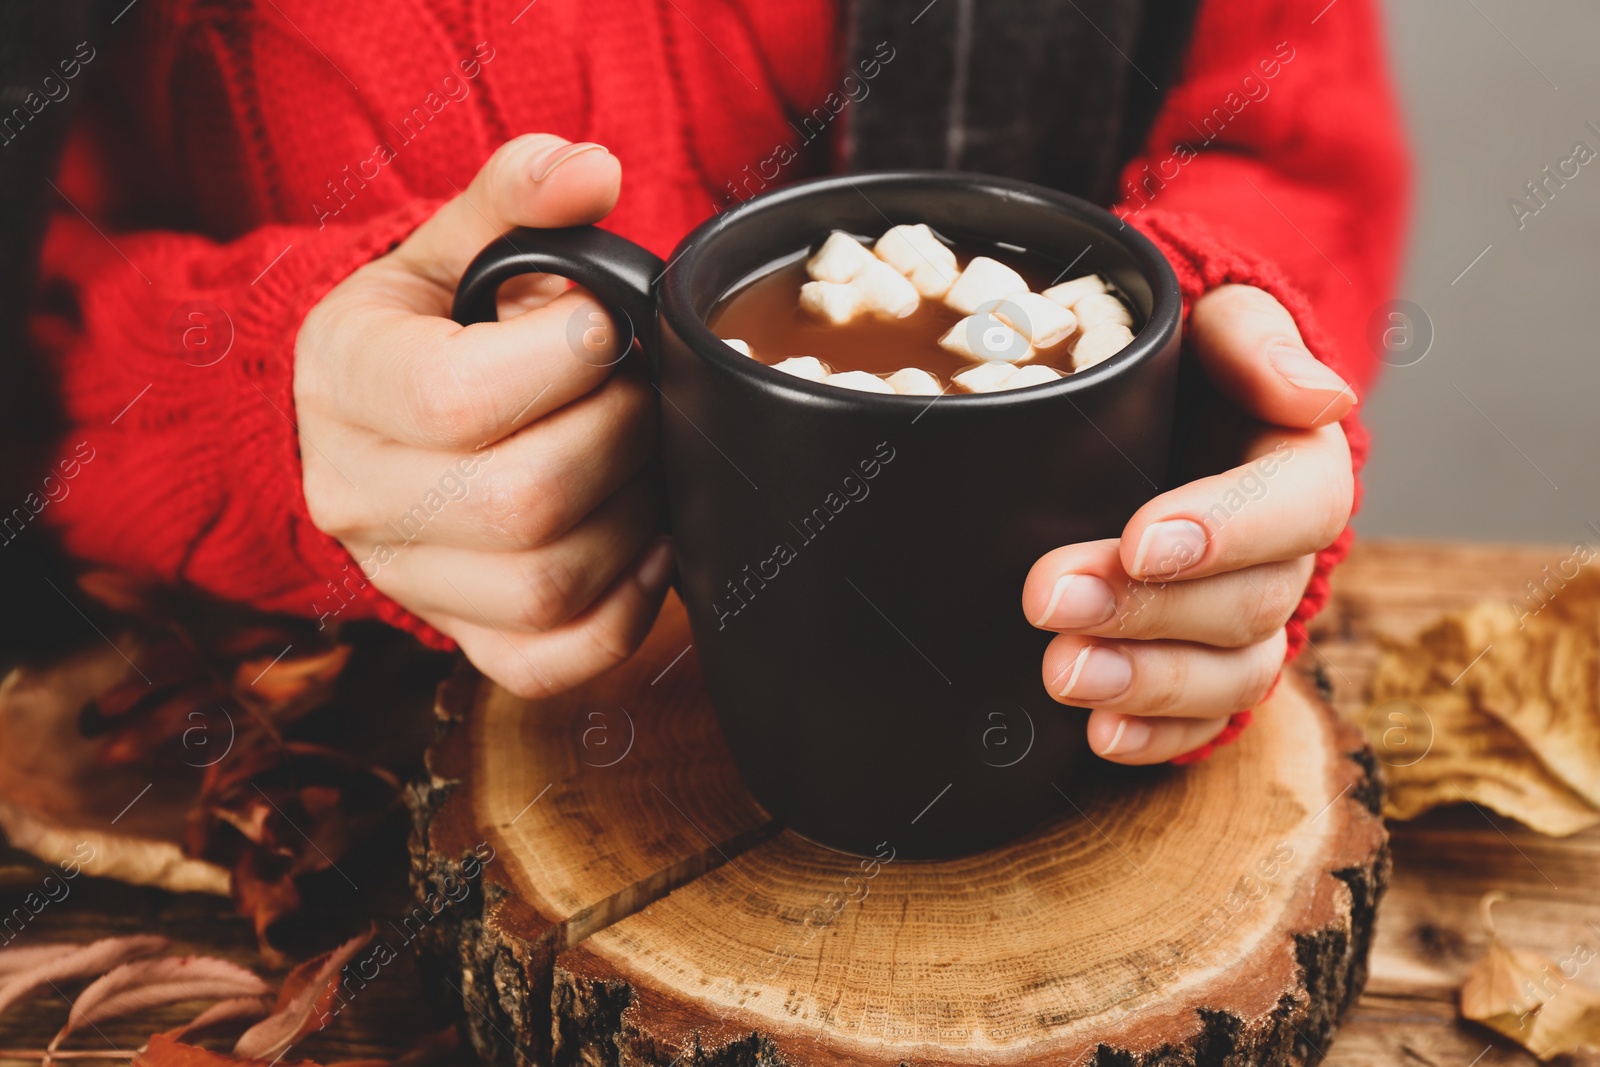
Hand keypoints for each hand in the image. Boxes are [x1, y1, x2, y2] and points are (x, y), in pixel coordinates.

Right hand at [294, 134, 672, 697]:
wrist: (367, 424)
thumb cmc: (426, 331)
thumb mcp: (451, 247)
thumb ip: (517, 198)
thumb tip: (591, 172)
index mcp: (345, 381)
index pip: (454, 398)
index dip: (562, 361)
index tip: (602, 328)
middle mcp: (358, 495)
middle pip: (520, 500)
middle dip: (618, 435)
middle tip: (637, 393)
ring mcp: (408, 580)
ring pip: (549, 584)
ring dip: (634, 515)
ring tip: (644, 458)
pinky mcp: (463, 637)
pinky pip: (557, 660)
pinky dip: (627, 607)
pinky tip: (646, 542)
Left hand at [1022, 284, 1354, 763]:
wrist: (1138, 406)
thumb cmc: (1176, 358)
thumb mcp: (1211, 319)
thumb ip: (1253, 340)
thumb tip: (1315, 393)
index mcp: (1299, 466)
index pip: (1297, 505)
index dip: (1227, 531)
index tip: (1141, 541)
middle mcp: (1284, 555)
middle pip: (1248, 603)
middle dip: (1149, 610)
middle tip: (1050, 597)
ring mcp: (1243, 620)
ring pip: (1230, 674)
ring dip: (1147, 682)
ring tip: (1063, 673)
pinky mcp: (1198, 667)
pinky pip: (1200, 722)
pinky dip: (1154, 738)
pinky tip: (1097, 738)